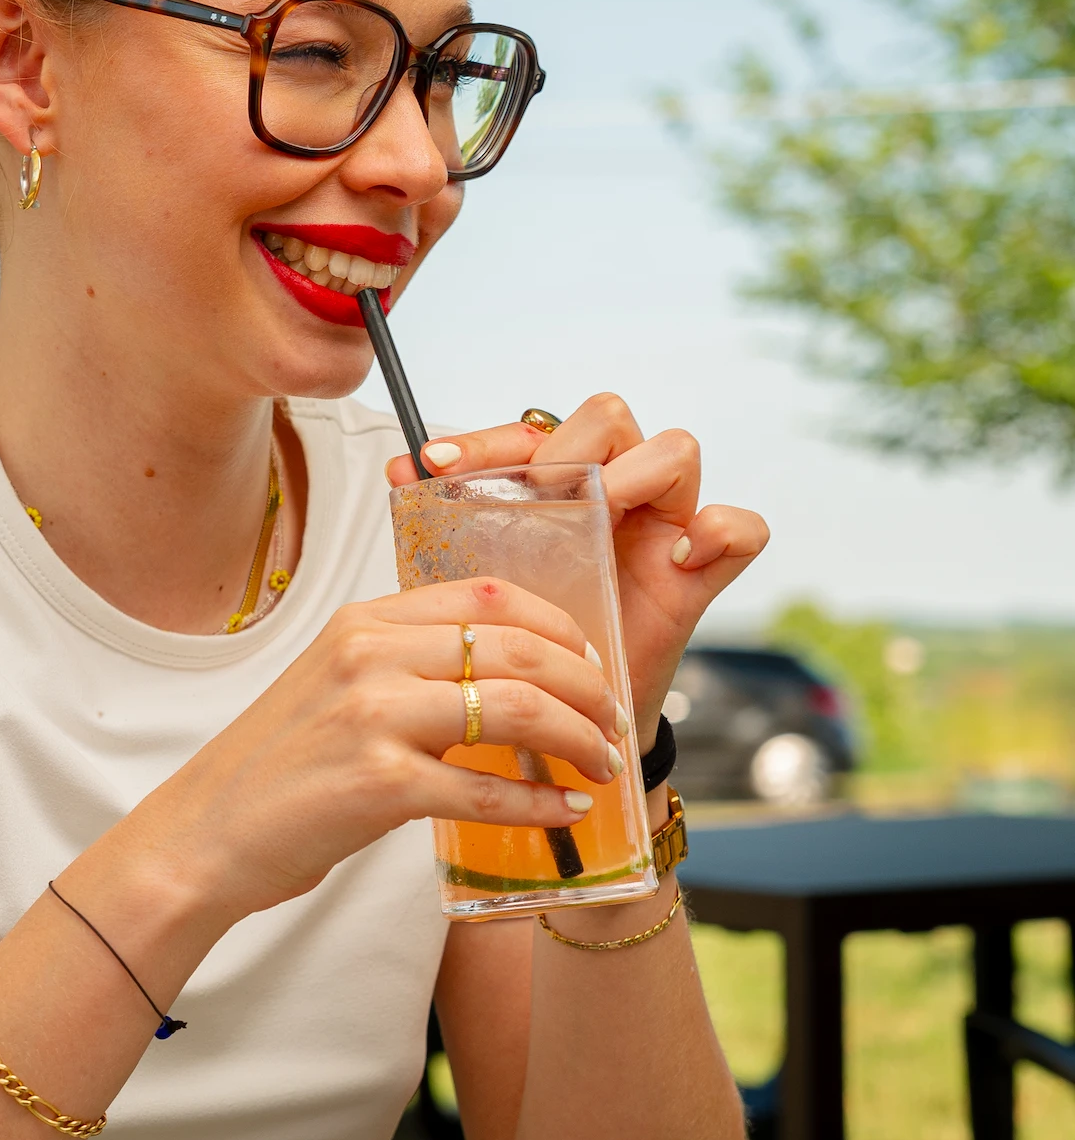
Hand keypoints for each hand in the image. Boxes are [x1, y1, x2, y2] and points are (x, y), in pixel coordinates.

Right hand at [124, 577, 629, 925]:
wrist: (203, 836)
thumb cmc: (276, 771)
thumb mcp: (334, 686)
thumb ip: (405, 666)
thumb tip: (499, 678)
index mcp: (362, 621)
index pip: (489, 594)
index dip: (560, 626)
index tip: (590, 662)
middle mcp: (368, 654)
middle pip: (516, 645)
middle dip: (585, 684)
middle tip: (614, 718)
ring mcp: (372, 717)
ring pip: (513, 706)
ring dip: (576, 736)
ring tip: (602, 763)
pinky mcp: (377, 785)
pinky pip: (486, 788)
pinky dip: (540, 803)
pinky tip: (565, 814)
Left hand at [385, 396, 768, 748]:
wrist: (558, 722)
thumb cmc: (520, 642)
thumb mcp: (477, 580)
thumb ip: (449, 525)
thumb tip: (398, 469)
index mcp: (558, 486)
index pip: (534, 428)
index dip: (488, 440)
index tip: (436, 465)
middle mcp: (615, 494)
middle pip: (609, 417)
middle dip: (564, 446)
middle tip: (530, 498)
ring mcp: (664, 529)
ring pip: (676, 451)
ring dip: (636, 472)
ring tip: (600, 514)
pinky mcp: (700, 577)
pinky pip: (741, 532)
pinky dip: (717, 531)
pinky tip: (674, 557)